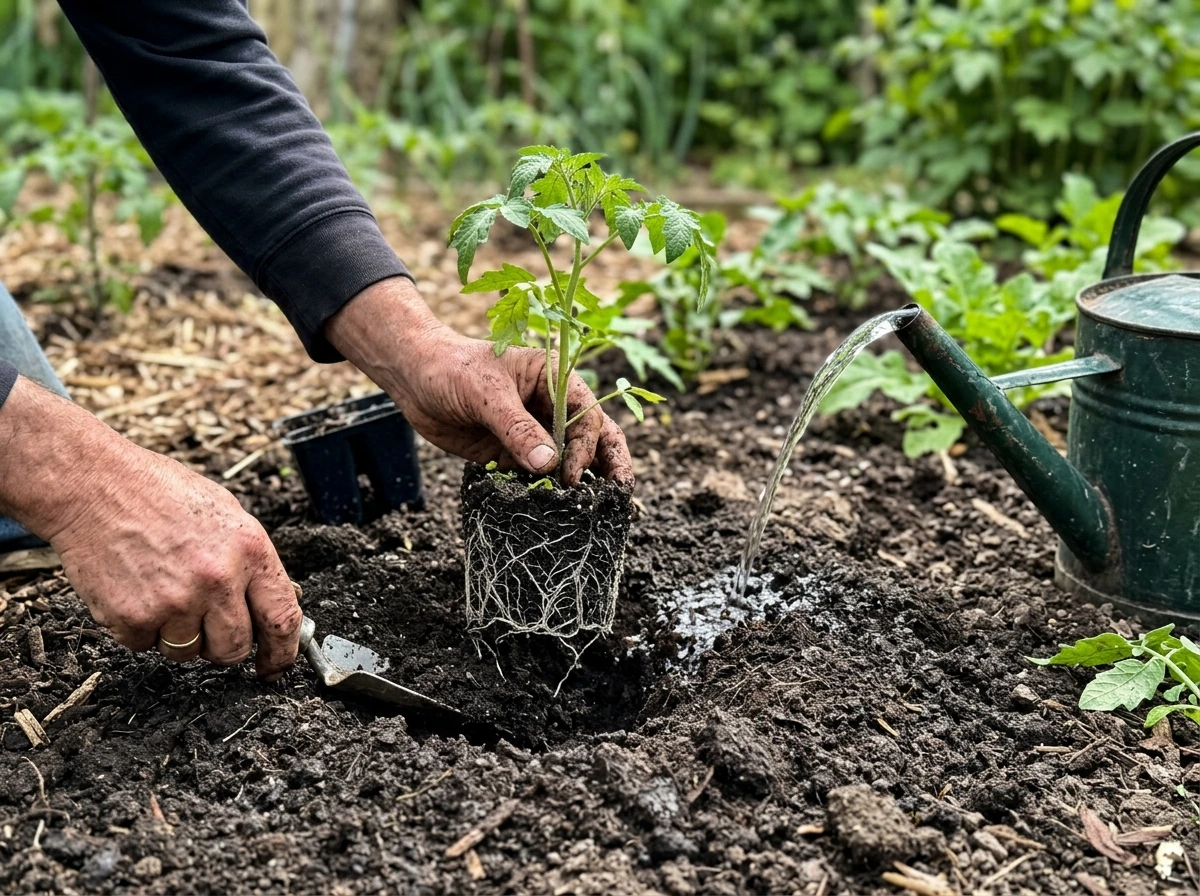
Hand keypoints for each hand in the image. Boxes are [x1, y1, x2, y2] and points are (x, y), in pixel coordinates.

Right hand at [0, 378, 301, 677]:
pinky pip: (146, 646)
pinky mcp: (133, 618)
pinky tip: (136, 589)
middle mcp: (218, 579)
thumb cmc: (159, 493)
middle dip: (223, 644)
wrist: (93, 484)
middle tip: (205, 620)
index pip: (282, 618)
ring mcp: (175, 602)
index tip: (276, 665)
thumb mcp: (227, 516)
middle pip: (234, 648)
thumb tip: (269, 606)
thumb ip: (250, 563)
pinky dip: (141, 628)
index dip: (282, 651)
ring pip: (189, 653)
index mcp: (250, 550)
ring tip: (164, 589)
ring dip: (179, 634)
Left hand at [326, 277, 633, 485]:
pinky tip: (550, 510)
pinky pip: (537, 476)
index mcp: (555, 380)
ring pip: (569, 460)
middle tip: (618, 494)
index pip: (586, 415)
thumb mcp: (486, 394)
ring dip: (579, 482)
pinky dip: (545, 492)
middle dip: (608, 463)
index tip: (572, 473)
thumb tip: (548, 464)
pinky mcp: (514, 454)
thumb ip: (517, 428)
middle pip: (593, 437)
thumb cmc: (453, 370)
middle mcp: (551, 407)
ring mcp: (534, 433)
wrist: (415, 379)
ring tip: (590, 509)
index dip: (586, 445)